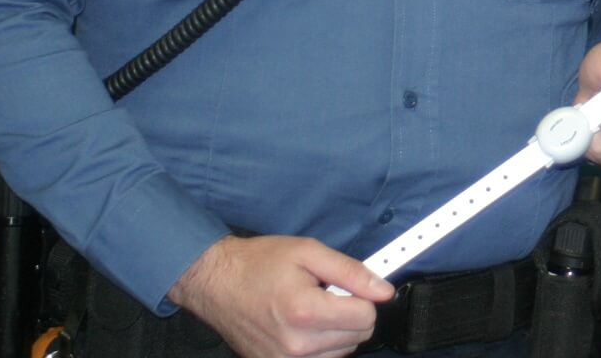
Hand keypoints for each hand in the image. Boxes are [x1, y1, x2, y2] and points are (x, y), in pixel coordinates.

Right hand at [167, 234, 392, 357]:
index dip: (363, 297)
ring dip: (336, 331)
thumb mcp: (308, 252)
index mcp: (304, 312)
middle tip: (323, 294)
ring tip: (310, 308)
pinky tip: (303, 326)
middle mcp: (295, 345)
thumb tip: (384, 290)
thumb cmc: (258, 264)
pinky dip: (320, 344)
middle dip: (349, 313)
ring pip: (342, 352)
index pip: (366, 317)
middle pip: (357, 337)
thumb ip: (351, 272)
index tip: (347, 286)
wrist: (216, 283)